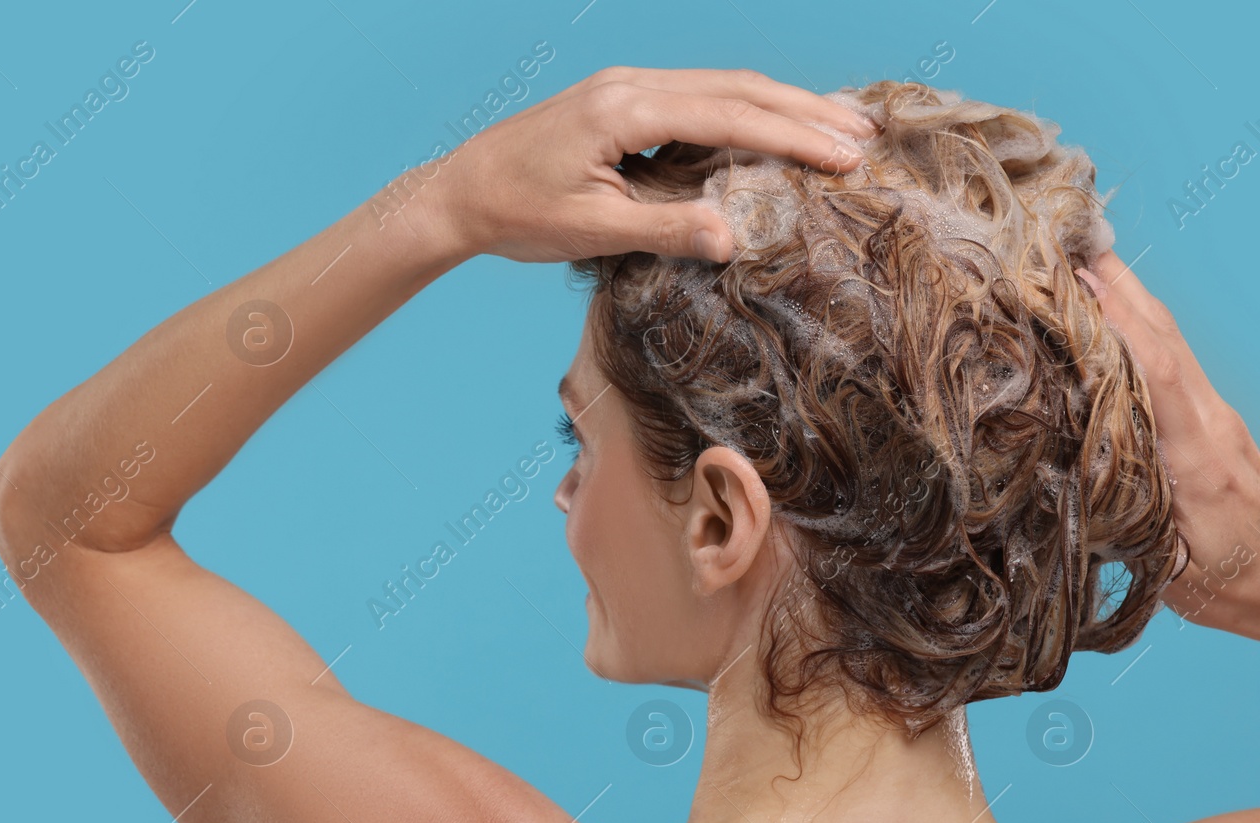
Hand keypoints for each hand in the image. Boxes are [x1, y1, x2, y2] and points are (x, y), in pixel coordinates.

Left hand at [433, 67, 875, 263]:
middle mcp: (630, 85)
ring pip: (722, 85)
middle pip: (738, 87)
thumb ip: (664, 228)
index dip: (794, 137)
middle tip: (866, 134)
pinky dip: (745, 108)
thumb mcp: (591, 231)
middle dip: (806, 111)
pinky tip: (773, 124)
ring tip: (839, 124)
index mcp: (625, 110)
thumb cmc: (516, 214)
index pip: (730, 117)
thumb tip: (734, 237)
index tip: (845, 157)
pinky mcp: (621, 102)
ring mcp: (625, 87)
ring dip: (782, 104)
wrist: (458, 193)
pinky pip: (698, 95)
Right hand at [1081, 252, 1259, 637]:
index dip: (1116, 323)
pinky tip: (1110, 314)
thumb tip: (1066, 473)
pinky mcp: (1212, 421)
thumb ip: (1125, 515)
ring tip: (1082, 259)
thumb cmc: (1231, 583)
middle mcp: (1210, 422)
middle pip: (1164, 337)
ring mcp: (1214, 417)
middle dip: (1117, 286)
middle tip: (1068, 243)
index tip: (1075, 284)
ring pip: (1171, 341)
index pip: (1156, 372)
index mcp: (1196, 457)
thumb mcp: (1169, 566)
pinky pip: (1172, 359)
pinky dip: (1137, 326)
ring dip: (1128, 296)